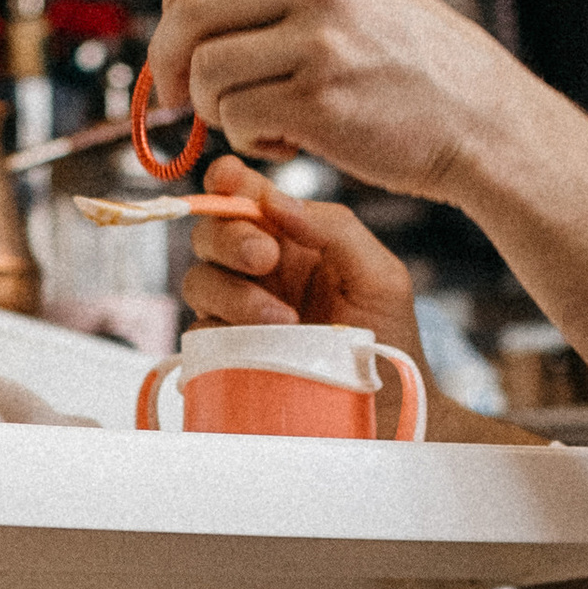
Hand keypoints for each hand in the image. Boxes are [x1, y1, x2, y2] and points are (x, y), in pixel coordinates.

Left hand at [142, 0, 529, 202]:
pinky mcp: (320, 102)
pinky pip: (238, 117)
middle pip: (192, 10)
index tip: (173, 38)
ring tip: (256, 122)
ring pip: (207, 69)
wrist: (485, 122)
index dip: (175, 1)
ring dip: (212, 108)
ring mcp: (320, 42)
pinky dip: (247, 139)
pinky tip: (285, 144)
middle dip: (166, 59)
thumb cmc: (421, 71)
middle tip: (174, 98)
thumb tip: (204, 13)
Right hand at [183, 158, 423, 354]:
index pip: (244, 195)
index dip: (227, 183)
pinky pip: (199, 332)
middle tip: (266, 257)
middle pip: (210, 232)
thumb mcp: (378, 274)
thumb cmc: (388, 335)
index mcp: (292, 237)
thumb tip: (275, 199)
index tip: (230, 184)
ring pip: (199, 280)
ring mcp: (239, 311)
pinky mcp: (227, 352)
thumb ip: (334, 227)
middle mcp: (259, 270)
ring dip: (234, 293)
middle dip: (231, 238)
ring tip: (284, 320)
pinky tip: (267, 345)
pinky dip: (224, 333)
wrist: (386, 405)